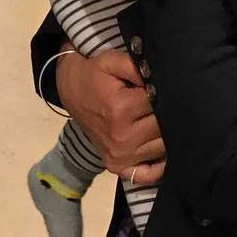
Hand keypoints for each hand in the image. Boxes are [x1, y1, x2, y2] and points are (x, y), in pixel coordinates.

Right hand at [56, 49, 165, 183]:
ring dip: (164, 133)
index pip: (160, 103)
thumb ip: (137, 66)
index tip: (154, 87)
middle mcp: (121, 137)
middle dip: (165, 112)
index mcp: (120, 109)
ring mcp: (120, 156)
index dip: (162, 92)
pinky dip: (159, 165)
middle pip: (164, 126)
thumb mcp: (112, 62)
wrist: (71, 92)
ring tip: (151, 118)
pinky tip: (160, 150)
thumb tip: (160, 77)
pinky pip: (149, 175)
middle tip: (155, 102)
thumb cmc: (94, 76)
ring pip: (162, 147)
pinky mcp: (118, 168)